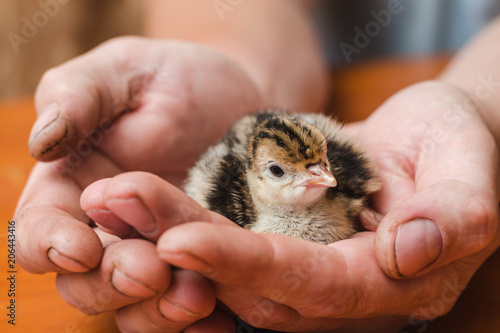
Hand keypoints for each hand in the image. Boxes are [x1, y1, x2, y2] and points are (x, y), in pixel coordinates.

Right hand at [15, 36, 262, 331]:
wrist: (239, 98)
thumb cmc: (175, 78)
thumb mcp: (124, 70)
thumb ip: (78, 97)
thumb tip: (41, 141)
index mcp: (75, 187)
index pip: (40, 232)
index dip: (50, 247)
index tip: (80, 247)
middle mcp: (111, 231)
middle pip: (87, 282)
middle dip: (111, 283)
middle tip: (149, 271)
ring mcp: (159, 252)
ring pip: (138, 305)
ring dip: (158, 309)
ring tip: (195, 297)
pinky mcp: (203, 263)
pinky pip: (192, 306)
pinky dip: (202, 321)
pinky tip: (222, 319)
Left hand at [86, 81, 497, 331]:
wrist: (433, 140)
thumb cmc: (456, 146)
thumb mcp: (469, 168)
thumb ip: (455, 215)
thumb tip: (409, 253)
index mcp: (390, 283)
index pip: (312, 287)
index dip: (249, 269)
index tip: (182, 239)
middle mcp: (340, 293)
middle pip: (251, 287)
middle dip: (182, 249)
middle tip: (118, 205)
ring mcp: (307, 272)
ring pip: (226, 272)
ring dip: (165, 236)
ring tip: (112, 200)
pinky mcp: (283, 246)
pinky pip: (225, 247)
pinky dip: (178, 227)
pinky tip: (137, 205)